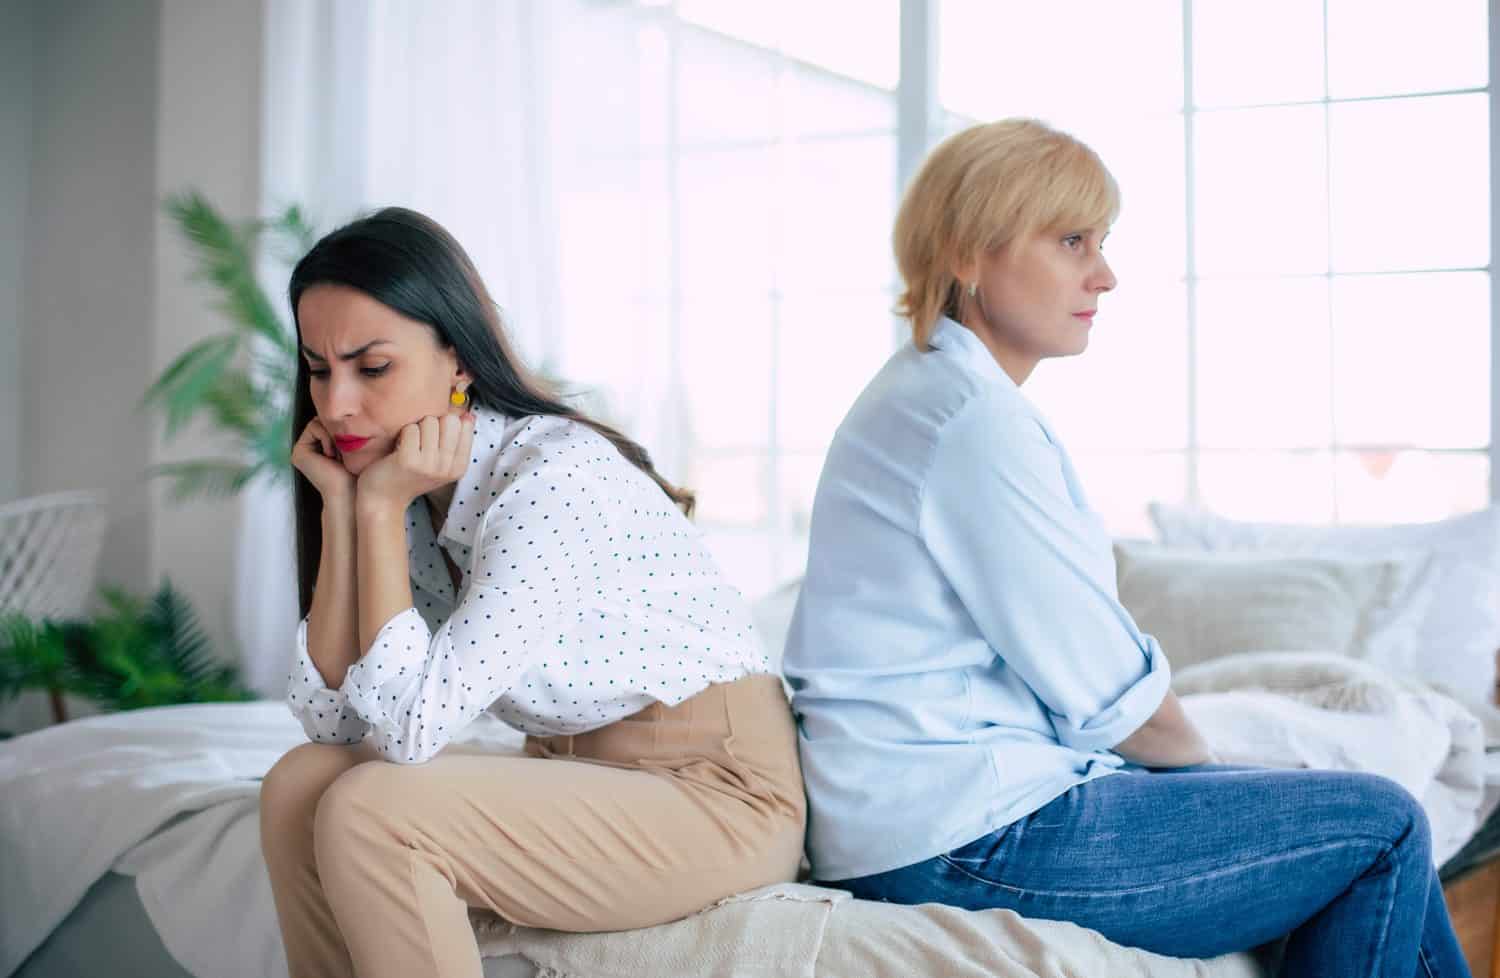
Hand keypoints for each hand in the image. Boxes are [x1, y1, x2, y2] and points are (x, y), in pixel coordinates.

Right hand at [291, 418, 355, 502]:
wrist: (352, 492)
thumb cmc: (362, 471)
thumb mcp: (362, 444)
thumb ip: (356, 427)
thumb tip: (364, 404)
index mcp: (326, 445)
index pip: (336, 420)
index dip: (347, 426)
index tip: (355, 445)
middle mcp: (313, 447)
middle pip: (327, 419)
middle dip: (340, 430)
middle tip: (347, 450)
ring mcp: (304, 449)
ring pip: (321, 421)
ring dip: (334, 435)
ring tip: (339, 455)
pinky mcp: (299, 451)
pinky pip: (314, 426)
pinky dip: (326, 437)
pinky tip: (331, 455)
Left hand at [356, 413, 474, 514]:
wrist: (384, 499)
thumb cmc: (410, 476)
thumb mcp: (441, 463)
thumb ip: (456, 441)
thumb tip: (468, 415)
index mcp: (459, 467)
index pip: (464, 425)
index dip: (448, 424)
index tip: (437, 437)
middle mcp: (447, 467)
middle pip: (449, 420)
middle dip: (434, 423)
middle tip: (422, 440)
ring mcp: (429, 465)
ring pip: (430, 421)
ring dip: (417, 427)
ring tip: (411, 444)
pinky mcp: (409, 460)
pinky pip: (411, 428)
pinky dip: (403, 433)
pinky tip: (400, 447)